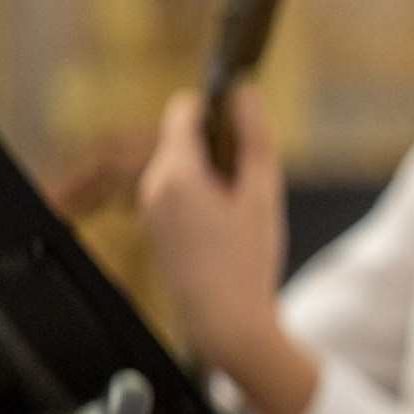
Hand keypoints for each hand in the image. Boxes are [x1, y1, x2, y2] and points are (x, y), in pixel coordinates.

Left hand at [138, 88, 318, 413]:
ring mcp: (150, 208)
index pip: (184, 110)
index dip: (216, 109)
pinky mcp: (155, 227)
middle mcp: (153, 186)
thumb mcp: (262, 194)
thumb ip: (255, 139)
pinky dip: (202, 198)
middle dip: (219, 149)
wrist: (225, 321)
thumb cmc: (247, 261)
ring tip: (241, 215)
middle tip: (252, 187)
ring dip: (213, 176)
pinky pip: (177, 193)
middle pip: (184, 139)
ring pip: (183, 168)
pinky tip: (226, 232)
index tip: (244, 129)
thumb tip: (245, 93)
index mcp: (177, 173)